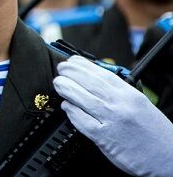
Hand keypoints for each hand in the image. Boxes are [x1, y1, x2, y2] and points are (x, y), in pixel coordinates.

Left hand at [53, 55, 172, 176]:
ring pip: (81, 98)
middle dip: (71, 73)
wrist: (167, 159)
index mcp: (130, 95)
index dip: (83, 65)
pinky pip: (81, 121)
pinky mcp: (103, 137)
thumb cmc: (154, 133)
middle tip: (61, 69)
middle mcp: (120, 105)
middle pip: (89, 82)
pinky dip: (71, 111)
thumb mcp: (140, 105)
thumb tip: (95, 80)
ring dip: (66, 88)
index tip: (72, 61)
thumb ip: (120, 93)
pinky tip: (66, 106)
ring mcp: (111, 120)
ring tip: (58, 83)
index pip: (102, 73)